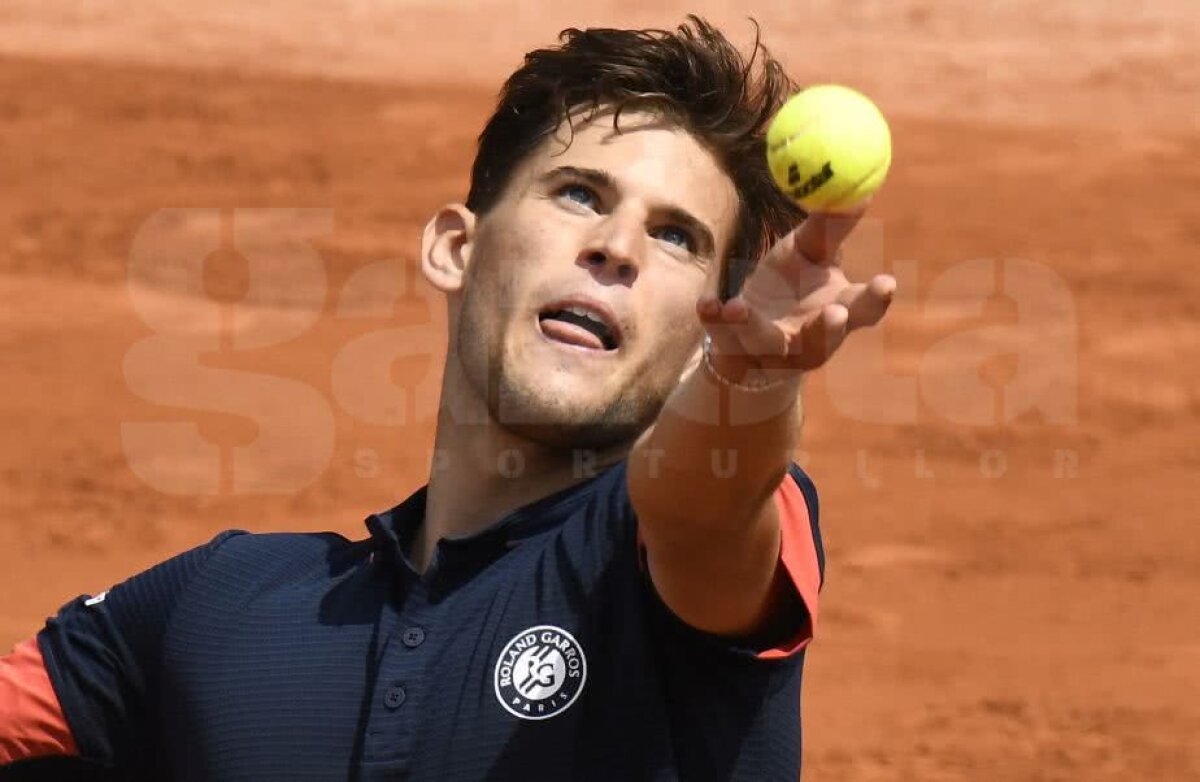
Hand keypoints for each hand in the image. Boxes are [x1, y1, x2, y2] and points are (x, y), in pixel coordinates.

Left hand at [696, 208, 895, 381]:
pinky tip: (707, 306)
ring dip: (756, 328)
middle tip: (835, 311)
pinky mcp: (736, 350)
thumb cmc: (789, 282)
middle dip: (831, 328)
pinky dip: (715, 320)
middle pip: (826, 339)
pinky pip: (724, 337)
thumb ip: (830, 226)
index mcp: (838, 311)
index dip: (877, 299)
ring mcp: (772, 349)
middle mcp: (810, 339)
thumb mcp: (809, 251)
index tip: (887, 281)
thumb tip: (859, 188)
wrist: (747, 325)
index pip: (865, 310)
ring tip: (739, 309)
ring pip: (768, 343)